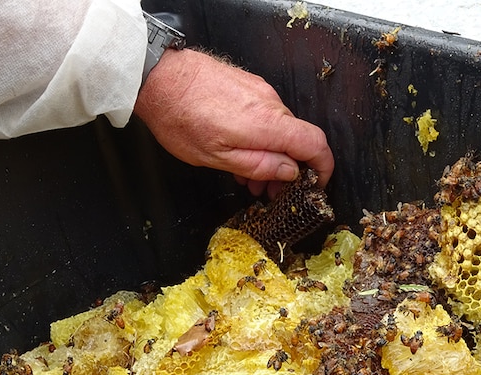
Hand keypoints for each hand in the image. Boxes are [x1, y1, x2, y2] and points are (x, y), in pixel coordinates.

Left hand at [134, 48, 333, 197]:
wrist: (157, 76)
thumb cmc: (181, 118)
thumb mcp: (218, 157)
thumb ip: (260, 165)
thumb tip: (291, 172)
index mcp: (268, 124)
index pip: (316, 144)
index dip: (323, 168)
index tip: (316, 184)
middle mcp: (271, 103)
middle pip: (299, 139)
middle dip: (289, 169)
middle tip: (270, 192)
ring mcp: (260, 91)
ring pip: (281, 129)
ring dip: (273, 155)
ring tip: (250, 177)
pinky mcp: (248, 84)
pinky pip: (267, 115)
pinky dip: (262, 137)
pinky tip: (240, 151)